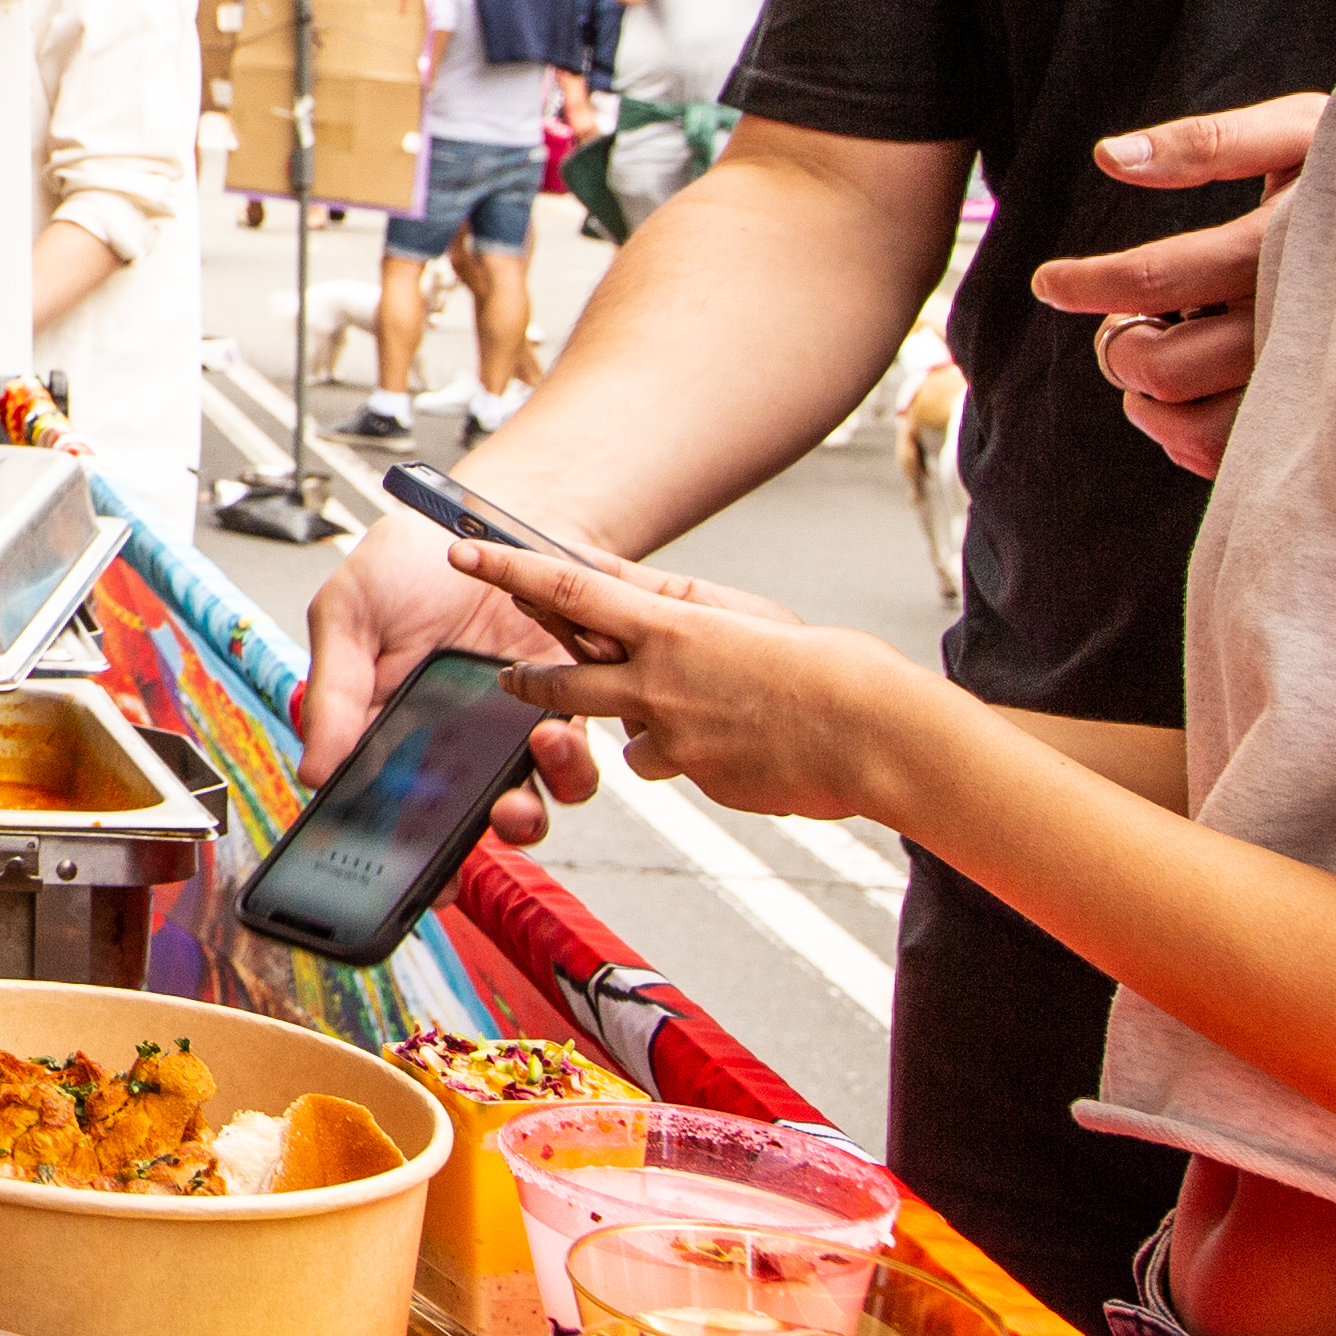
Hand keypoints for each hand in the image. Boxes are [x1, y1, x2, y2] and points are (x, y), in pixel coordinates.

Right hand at [299, 500, 605, 843]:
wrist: (491, 517)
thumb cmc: (412, 560)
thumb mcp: (349, 611)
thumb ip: (331, 690)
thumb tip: (312, 771)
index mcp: (384, 723)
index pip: (380, 801)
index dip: (388, 843)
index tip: (390, 865)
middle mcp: (447, 741)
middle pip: (459, 817)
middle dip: (466, 843)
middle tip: (473, 829)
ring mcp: (507, 731)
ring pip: (527, 798)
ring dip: (531, 802)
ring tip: (533, 753)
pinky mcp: (564, 710)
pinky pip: (575, 759)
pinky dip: (572, 758)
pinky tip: (558, 725)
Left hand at [459, 541, 934, 822]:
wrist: (874, 735)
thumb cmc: (816, 664)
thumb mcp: (736, 612)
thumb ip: (667, 599)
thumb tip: (609, 579)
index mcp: (666, 628)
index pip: (566, 590)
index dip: (509, 570)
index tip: (461, 553)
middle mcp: (654, 684)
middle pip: (562, 683)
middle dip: (530, 683)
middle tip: (508, 678)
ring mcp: (673, 738)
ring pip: (624, 736)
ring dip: (643, 725)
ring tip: (708, 712)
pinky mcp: (698, 781)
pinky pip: (677, 766)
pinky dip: (696, 755)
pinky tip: (746, 745)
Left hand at [1026, 92, 1329, 476]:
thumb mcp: (1300, 132)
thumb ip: (1209, 142)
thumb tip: (1111, 157)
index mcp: (1283, 248)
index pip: (1156, 280)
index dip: (1089, 283)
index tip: (1050, 282)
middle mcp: (1299, 321)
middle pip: (1165, 364)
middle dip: (1121, 344)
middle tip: (1124, 325)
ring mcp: (1314, 380)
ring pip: (1196, 427)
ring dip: (1149, 401)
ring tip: (1152, 363)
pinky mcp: (1324, 422)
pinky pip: (1235, 459)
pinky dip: (1189, 439)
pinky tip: (1188, 401)